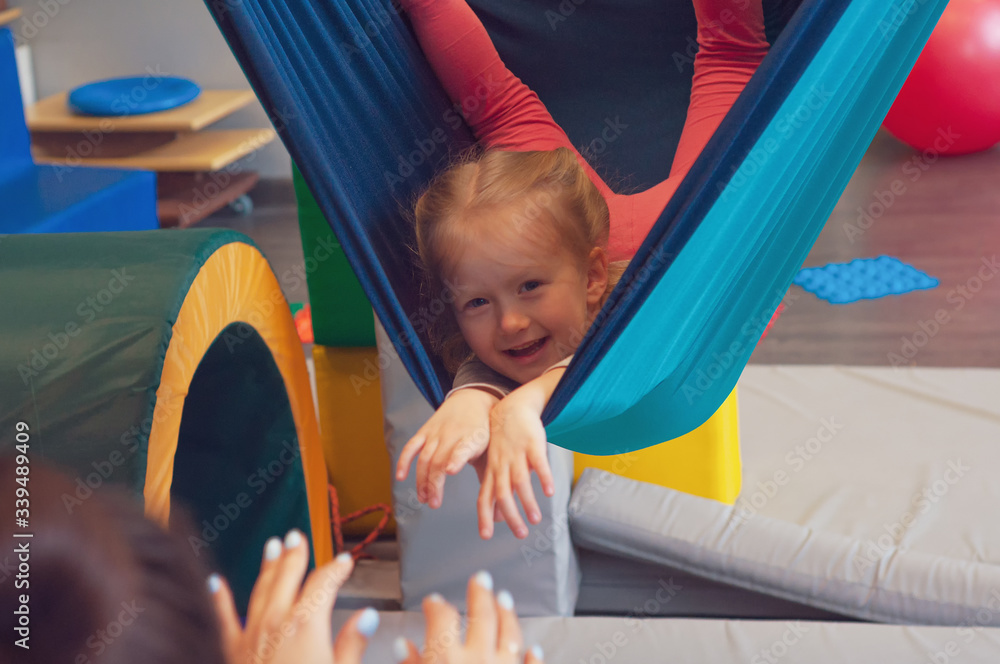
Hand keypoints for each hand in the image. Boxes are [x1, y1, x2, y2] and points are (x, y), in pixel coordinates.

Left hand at [210, 530, 377, 663]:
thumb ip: (353, 645)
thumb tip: (366, 618)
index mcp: (307, 626)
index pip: (325, 583)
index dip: (337, 569)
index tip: (345, 562)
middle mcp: (277, 623)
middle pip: (289, 577)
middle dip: (296, 554)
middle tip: (299, 537)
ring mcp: (251, 636)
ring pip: (260, 589)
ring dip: (268, 565)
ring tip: (272, 546)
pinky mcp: (231, 652)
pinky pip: (222, 618)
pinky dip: (218, 597)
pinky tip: (214, 582)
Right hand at [394, 571, 544, 663]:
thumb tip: (403, 646)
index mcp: (446, 657)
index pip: (442, 619)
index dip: (437, 606)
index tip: (433, 601)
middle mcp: (478, 659)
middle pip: (482, 616)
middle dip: (481, 593)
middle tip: (482, 577)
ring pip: (510, 635)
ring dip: (507, 615)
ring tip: (505, 599)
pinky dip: (533, 656)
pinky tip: (534, 649)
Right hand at [397, 388, 498, 508]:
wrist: (476, 398)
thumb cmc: (487, 432)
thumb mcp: (494, 450)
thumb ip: (493, 478)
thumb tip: (500, 512)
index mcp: (475, 439)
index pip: (464, 448)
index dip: (456, 458)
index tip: (451, 470)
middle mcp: (454, 434)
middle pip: (439, 461)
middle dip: (434, 484)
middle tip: (434, 503)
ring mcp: (437, 432)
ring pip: (425, 458)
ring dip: (422, 480)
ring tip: (424, 498)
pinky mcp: (426, 430)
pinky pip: (412, 445)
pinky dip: (404, 460)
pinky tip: (401, 477)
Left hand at [476, 373, 559, 539]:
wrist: (513, 408)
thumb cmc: (504, 441)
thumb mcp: (496, 465)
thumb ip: (497, 490)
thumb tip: (497, 518)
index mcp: (492, 471)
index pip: (484, 497)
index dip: (484, 516)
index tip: (485, 536)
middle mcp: (502, 464)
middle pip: (502, 493)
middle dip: (511, 516)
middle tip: (521, 534)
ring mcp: (517, 454)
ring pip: (519, 481)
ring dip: (527, 502)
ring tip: (536, 520)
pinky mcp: (533, 444)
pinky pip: (538, 463)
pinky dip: (543, 478)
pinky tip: (550, 492)